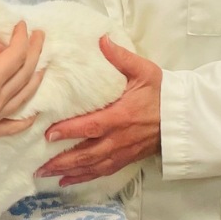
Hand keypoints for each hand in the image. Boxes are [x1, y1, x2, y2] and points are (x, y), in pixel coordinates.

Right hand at [0, 21, 44, 143]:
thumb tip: (1, 44)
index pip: (16, 56)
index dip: (23, 38)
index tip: (23, 25)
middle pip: (24, 76)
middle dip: (35, 53)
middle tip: (39, 37)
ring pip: (23, 99)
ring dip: (35, 79)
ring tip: (41, 64)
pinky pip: (10, 128)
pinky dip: (24, 120)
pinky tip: (33, 112)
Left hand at [36, 37, 161, 186]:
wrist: (181, 117)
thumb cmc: (161, 92)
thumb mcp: (144, 70)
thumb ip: (121, 57)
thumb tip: (102, 39)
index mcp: (121, 116)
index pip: (91, 126)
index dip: (70, 131)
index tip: (49, 133)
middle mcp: (119, 138)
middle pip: (87, 153)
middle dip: (62, 160)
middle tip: (39, 164)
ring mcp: (122, 151)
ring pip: (92, 165)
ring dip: (68, 171)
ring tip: (45, 173)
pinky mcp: (125, 158)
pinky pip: (102, 171)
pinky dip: (83, 177)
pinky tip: (67, 180)